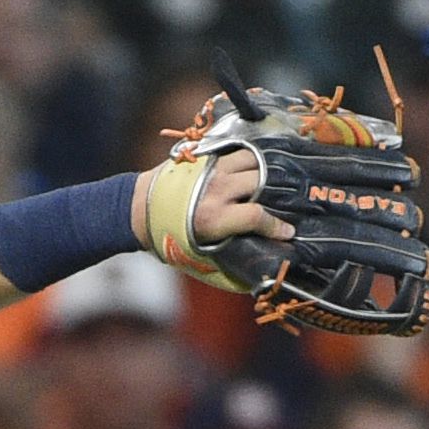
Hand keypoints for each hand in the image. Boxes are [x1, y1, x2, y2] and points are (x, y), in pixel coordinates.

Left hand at [130, 147, 292, 249]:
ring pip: (252, 160)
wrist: (140, 208)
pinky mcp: (206, 157)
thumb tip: (256, 277)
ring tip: (271, 181)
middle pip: (261, 182)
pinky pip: (237, 151)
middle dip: (277, 193)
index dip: (277, 226)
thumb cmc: (169, 238)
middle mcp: (216, 190)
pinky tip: (257, 167)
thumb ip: (227, 265)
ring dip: (264, 171)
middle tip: (284, 202)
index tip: (288, 231)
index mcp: (214, 218)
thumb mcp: (197, 257)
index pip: (257, 216)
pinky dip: (250, 158)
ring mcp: (212, 169)